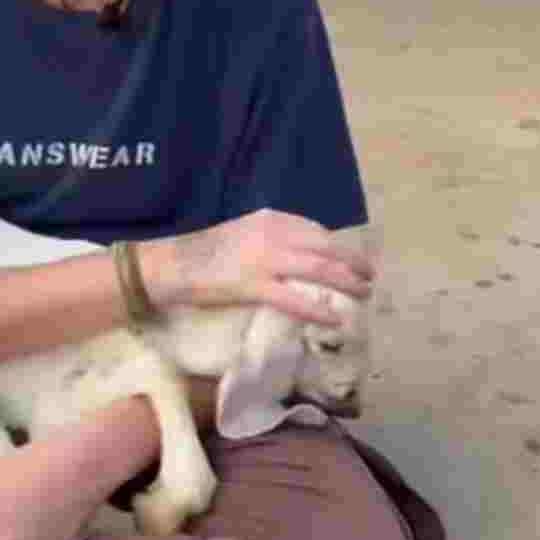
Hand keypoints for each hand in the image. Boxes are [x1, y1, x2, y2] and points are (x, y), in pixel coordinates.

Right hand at [140, 208, 373, 326]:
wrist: (172, 264)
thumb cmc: (203, 251)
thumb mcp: (241, 232)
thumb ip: (268, 238)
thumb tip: (295, 255)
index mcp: (269, 219)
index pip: (315, 230)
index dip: (337, 246)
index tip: (346, 258)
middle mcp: (272, 234)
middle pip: (326, 247)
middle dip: (353, 262)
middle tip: (367, 276)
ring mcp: (265, 260)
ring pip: (320, 269)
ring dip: (347, 283)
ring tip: (362, 294)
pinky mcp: (254, 286)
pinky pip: (295, 299)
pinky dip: (318, 310)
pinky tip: (334, 320)